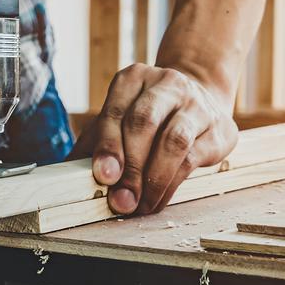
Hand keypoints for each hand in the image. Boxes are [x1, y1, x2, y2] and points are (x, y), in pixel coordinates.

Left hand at [71, 63, 237, 215]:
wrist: (200, 99)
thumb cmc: (149, 115)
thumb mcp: (119, 119)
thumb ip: (94, 143)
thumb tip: (65, 175)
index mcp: (134, 78)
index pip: (117, 111)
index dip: (109, 146)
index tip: (104, 176)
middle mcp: (166, 84)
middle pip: (143, 123)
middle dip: (130, 167)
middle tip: (121, 200)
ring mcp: (196, 104)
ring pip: (173, 141)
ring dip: (152, 179)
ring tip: (139, 206)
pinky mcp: (218, 128)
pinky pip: (192, 158)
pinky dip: (171, 184)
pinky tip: (157, 200)